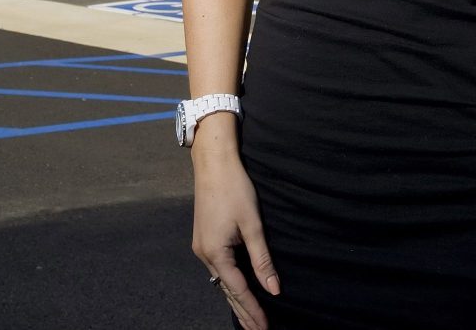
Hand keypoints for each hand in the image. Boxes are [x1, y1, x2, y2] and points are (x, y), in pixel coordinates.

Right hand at [192, 155, 280, 329]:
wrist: (213, 162)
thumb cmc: (235, 188)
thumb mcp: (253, 225)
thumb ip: (262, 260)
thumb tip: (273, 289)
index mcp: (215, 253)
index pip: (238, 291)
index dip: (253, 310)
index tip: (264, 327)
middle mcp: (204, 254)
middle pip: (226, 291)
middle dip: (242, 312)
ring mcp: (201, 246)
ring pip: (221, 281)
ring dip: (235, 299)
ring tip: (249, 318)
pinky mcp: (204, 238)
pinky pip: (218, 268)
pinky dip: (229, 282)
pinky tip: (237, 288)